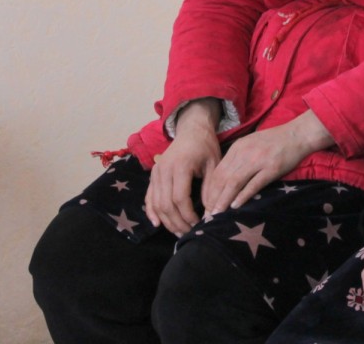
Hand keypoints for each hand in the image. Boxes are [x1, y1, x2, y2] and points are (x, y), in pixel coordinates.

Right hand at [146, 99, 220, 235]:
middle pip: (166, 204)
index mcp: (180, 166)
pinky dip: (151, 211)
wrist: (192, 130)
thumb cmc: (206, 146)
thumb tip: (210, 211)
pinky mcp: (152, 175)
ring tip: (179, 232)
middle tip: (189, 233)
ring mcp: (155, 173)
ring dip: (167, 221)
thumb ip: (210, 186)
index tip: (199, 224)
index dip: (188, 214)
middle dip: (177, 222)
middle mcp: (164, 170)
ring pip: (156, 203)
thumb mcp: (214, 163)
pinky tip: (157, 224)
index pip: (180, 197)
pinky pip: (149, 197)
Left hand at [202, 110, 332, 214]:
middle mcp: (244, 153)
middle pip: (223, 179)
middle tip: (207, 215)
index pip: (218, 172)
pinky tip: (236, 206)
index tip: (205, 205)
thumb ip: (238, 158)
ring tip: (217, 214)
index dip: (209, 191)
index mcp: (238, 147)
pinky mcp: (272, 168)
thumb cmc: (275, 140)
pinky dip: (243, 196)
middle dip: (213, 199)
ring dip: (224, 200)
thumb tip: (225, 179)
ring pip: (234, 183)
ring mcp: (258, 161)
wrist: (298, 134)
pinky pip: (254, 184)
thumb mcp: (251, 144)